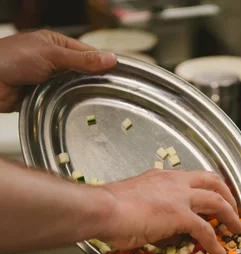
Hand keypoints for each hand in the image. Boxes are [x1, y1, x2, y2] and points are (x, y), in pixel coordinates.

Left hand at [0, 30, 116, 112]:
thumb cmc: (11, 59)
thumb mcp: (52, 55)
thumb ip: (82, 60)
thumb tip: (110, 58)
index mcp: (56, 44)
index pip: (87, 53)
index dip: (102, 63)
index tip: (119, 75)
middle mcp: (53, 62)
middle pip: (80, 74)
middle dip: (92, 83)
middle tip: (110, 94)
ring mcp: (47, 80)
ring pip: (71, 90)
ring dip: (78, 97)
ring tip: (96, 105)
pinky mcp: (41, 97)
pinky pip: (60, 103)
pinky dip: (66, 107)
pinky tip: (77, 112)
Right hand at [102, 169, 240, 253]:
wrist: (102, 210)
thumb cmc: (108, 209)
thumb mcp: (132, 201)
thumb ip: (148, 207)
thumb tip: (152, 223)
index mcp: (161, 178)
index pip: (192, 177)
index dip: (206, 187)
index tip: (213, 195)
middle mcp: (174, 182)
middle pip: (212, 181)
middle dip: (227, 194)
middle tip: (233, 208)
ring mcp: (179, 198)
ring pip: (216, 201)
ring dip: (230, 216)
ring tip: (237, 229)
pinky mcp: (180, 216)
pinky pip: (205, 230)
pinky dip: (215, 243)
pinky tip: (219, 253)